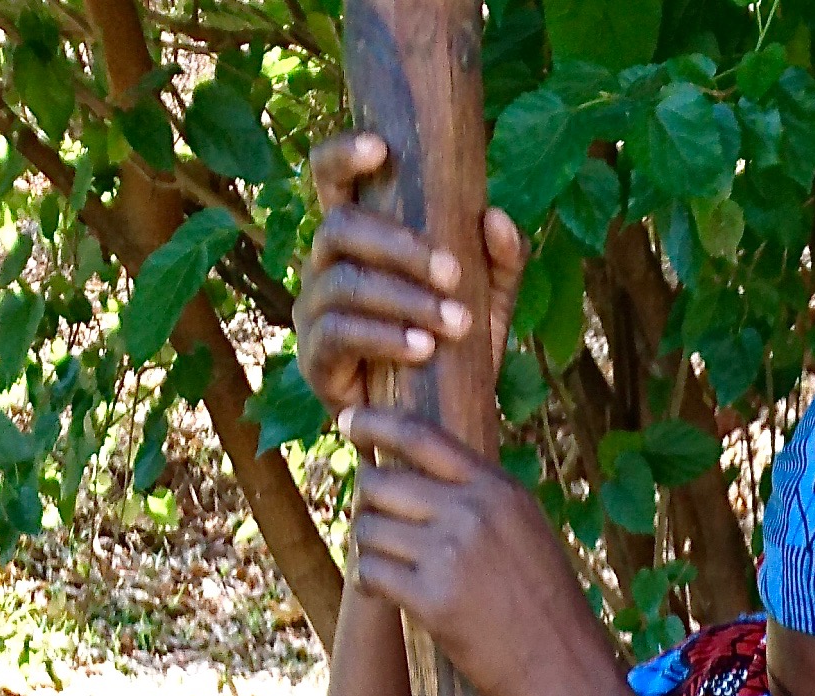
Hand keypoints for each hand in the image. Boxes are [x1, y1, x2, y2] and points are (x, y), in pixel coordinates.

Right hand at [297, 131, 529, 417]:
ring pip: (344, 283)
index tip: (382, 147)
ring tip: (454, 322)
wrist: (439, 428)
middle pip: (340, 227)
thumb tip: (496, 217)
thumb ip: (500, 262)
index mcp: (357, 238)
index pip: (331, 178)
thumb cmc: (455, 352)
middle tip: (453, 272)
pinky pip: (339, 336)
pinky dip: (385, 339)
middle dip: (399, 246)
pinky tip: (422, 349)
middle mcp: (326, 266)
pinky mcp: (315, 361)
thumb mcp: (488, 303)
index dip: (344, 154)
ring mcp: (314, 312)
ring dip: (403, 299)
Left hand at [344, 404, 616, 695]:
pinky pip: (371, 572)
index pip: (421, 436)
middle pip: (381, 482)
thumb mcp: (529, 532)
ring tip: (384, 565)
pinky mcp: (433, 600)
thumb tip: (422, 477)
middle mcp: (473, 512)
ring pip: (369, 528)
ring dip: (367, 546)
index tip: (348, 423)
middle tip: (375, 526)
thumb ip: (484, 500)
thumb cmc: (548, 610)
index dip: (375, 424)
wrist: (565, 673)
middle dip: (368, 503)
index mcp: (499, 490)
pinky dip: (367, 581)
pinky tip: (378, 591)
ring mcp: (451, 555)